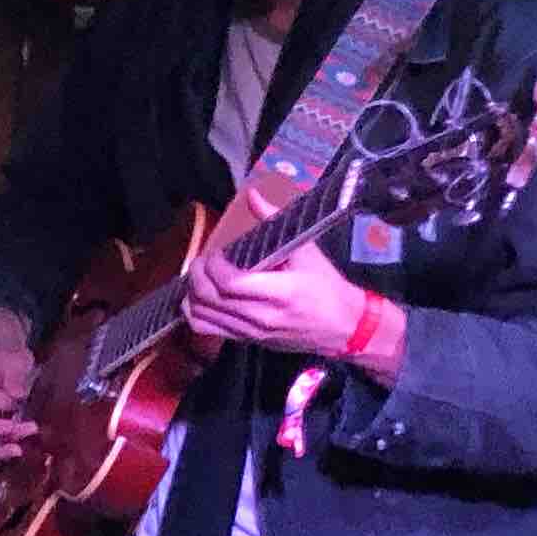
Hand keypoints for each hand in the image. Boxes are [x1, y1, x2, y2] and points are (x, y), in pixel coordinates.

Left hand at [183, 239, 374, 359]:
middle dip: (197, 275)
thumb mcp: (307, 250)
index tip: (217, 252)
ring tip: (200, 276)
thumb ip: (274, 222)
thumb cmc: (327, 285)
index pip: (230, 282)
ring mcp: (252, 331)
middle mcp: (262, 315)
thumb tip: (252, 196)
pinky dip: (195, 312)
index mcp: (281, 292)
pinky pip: (207, 329)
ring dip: (192, 292)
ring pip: (202, 315)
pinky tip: (200, 297)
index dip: (214, 265)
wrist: (344, 325)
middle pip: (210, 298)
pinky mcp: (246, 340)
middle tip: (202, 260)